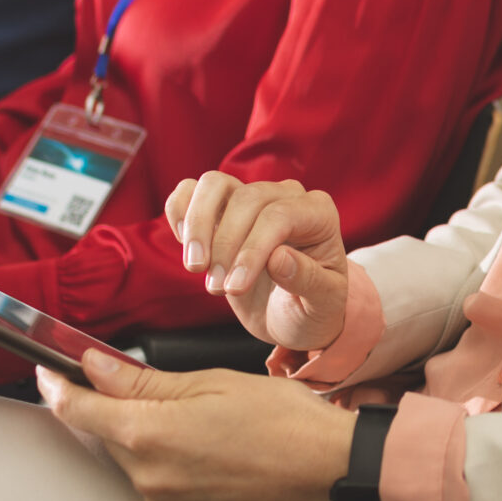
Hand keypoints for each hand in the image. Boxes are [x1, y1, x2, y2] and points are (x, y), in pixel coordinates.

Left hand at [34, 350, 355, 500]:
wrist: (326, 471)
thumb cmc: (281, 420)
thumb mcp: (208, 382)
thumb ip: (142, 379)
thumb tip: (96, 366)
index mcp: (149, 435)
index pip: (78, 411)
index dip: (58, 386)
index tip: (49, 371)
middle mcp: (148, 476)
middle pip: (106, 433)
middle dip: (113, 404)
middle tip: (143, 379)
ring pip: (132, 455)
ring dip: (143, 430)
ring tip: (194, 410)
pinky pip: (155, 478)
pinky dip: (164, 454)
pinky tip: (202, 439)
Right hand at [165, 174, 353, 350]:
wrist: (292, 315)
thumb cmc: (312, 308)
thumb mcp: (321, 305)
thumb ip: (308, 280)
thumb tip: (279, 258)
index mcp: (318, 213)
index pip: (279, 216)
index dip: (252, 250)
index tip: (235, 288)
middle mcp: (286, 196)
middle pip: (246, 199)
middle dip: (225, 245)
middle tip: (216, 289)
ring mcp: (251, 197)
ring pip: (214, 184)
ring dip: (197, 224)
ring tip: (195, 267)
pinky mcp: (221, 207)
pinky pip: (191, 190)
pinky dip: (179, 210)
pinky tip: (184, 244)